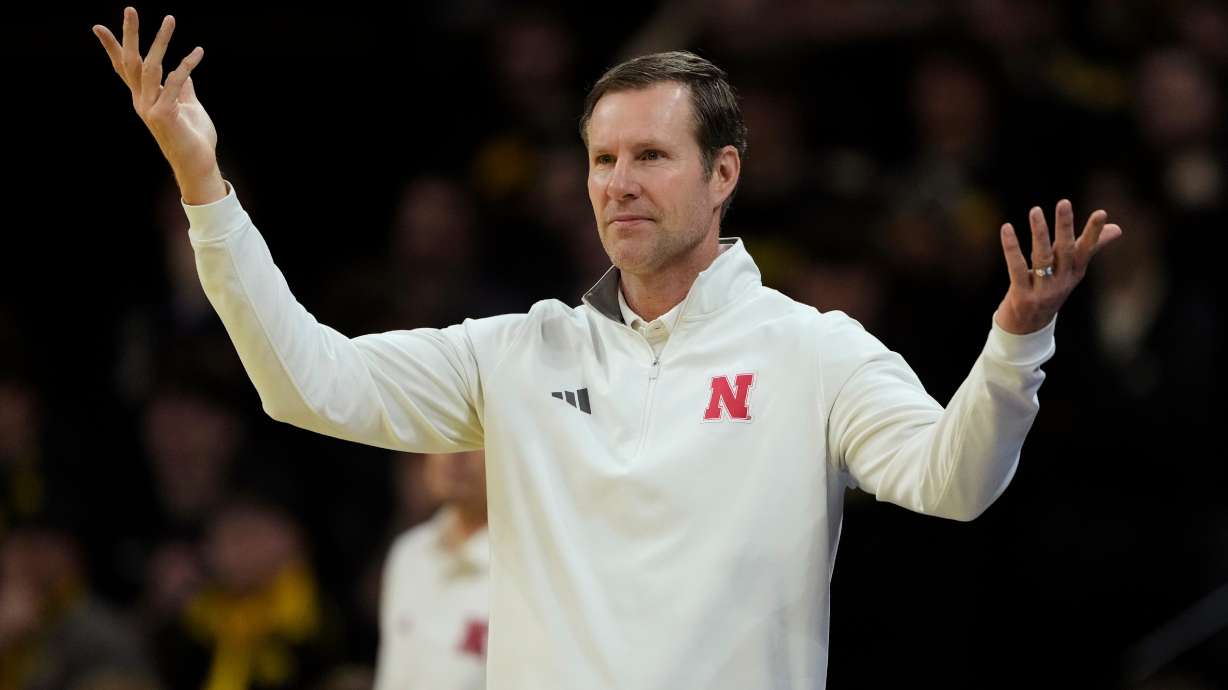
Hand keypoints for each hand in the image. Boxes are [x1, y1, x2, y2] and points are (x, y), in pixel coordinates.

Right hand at [93, 7, 225, 203]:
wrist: (198, 164)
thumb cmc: (194, 137)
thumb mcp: (188, 106)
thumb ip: (183, 88)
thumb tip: (183, 71)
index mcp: (144, 98)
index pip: (124, 69)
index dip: (112, 48)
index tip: (98, 27)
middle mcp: (142, 101)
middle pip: (131, 62)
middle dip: (130, 35)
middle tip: (130, 9)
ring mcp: (151, 108)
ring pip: (152, 67)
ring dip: (161, 41)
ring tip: (170, 19)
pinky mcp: (164, 114)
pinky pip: (175, 82)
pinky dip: (186, 64)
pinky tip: (197, 52)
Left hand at [995, 200, 1122, 334]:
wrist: (1028, 328)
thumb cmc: (1050, 290)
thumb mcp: (1071, 270)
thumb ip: (1091, 247)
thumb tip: (1118, 228)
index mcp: (1075, 273)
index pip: (1086, 250)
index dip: (1094, 233)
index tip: (1101, 213)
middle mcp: (1062, 281)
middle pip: (1065, 251)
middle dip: (1065, 227)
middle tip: (1064, 202)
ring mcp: (1043, 291)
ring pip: (1042, 257)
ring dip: (1039, 233)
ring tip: (1036, 210)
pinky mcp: (1022, 296)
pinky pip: (1017, 268)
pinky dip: (1012, 248)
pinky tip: (1006, 228)